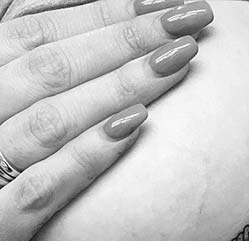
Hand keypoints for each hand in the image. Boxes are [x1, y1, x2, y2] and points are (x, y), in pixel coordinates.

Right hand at [0, 0, 212, 240]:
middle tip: (191, 17)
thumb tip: (88, 34)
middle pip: (53, 64)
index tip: (163, 0)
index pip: (38, 29)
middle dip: (128, 35)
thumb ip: (29, 77)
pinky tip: (135, 127)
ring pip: (54, 116)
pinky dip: (88, 154)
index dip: (104, 10)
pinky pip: (45, 185)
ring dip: (120, 85)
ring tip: (180, 60)